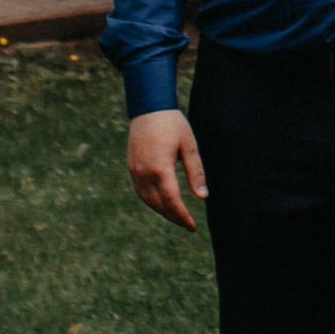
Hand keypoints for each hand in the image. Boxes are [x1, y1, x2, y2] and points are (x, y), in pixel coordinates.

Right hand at [129, 110, 208, 229]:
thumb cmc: (173, 124)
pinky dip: (151, 201)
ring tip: (177, 216)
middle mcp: (144, 172)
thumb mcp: (189, 146)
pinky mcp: (131, 167)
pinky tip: (162, 203)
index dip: (182, 216)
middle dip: (174, 216)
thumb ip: (196, 172)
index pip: (172, 201)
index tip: (192, 226)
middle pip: (159, 204)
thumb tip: (202, 197)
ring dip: (162, 211)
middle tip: (187, 223)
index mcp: (160, 168)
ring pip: (148, 200)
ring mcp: (135, 171)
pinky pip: (140, 191)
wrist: (148, 107)